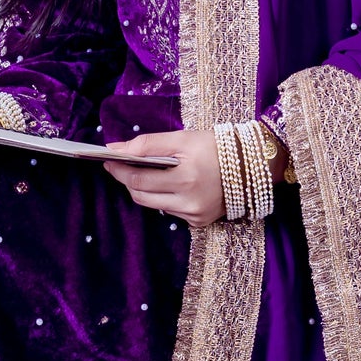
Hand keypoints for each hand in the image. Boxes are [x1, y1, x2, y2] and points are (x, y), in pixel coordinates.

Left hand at [102, 128, 224, 225]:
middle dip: (127, 180)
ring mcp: (194, 215)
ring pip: (154, 205)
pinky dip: (163, 198)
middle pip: (141, 196)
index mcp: (186, 178)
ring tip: (142, 172)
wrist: (253, 165)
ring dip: (144, 189)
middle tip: (118, 165)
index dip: (120, 169)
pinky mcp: (199, 222)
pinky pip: (169, 211)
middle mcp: (190, 202)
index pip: (139, 178)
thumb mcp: (183, 138)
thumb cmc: (216, 147)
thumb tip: (115, 149)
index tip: (108, 159)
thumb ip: (148, 144)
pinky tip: (167, 184)